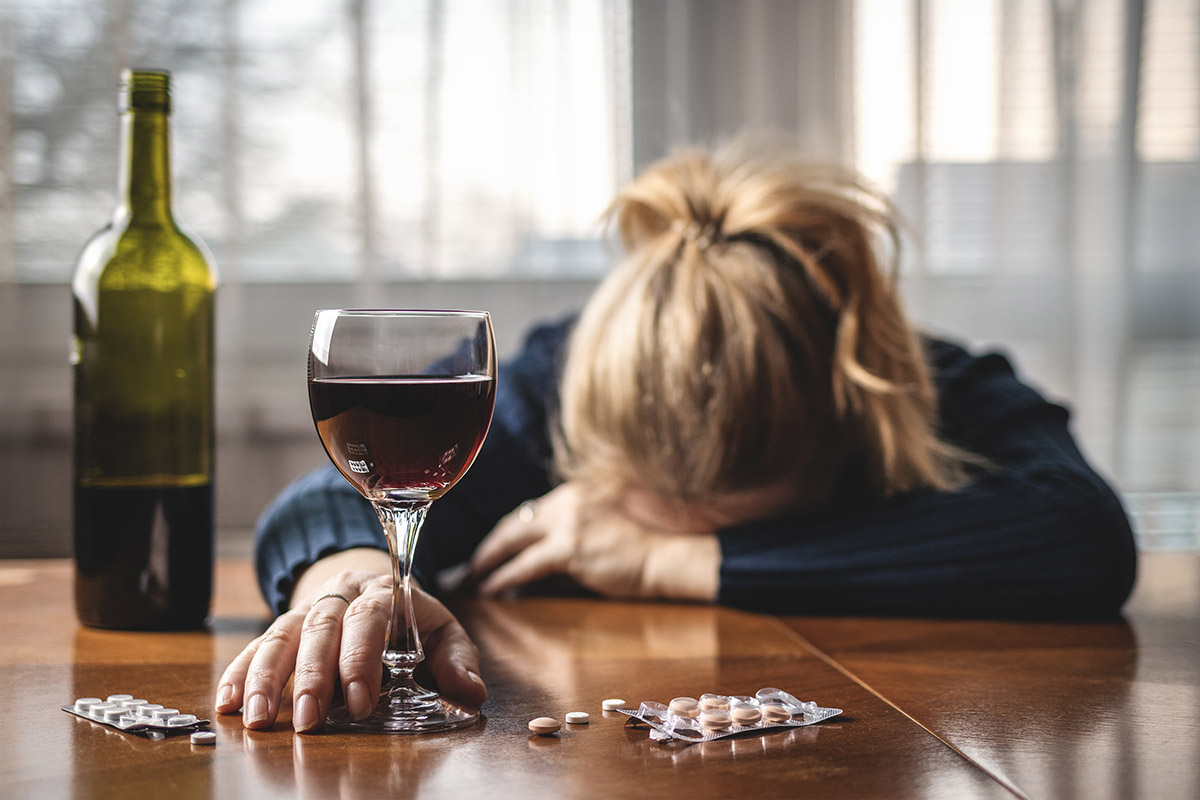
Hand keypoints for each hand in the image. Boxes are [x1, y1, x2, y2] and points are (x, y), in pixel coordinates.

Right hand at [215, 548, 486, 732]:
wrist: (374, 587)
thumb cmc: (412, 622)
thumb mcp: (443, 633)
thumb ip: (457, 660)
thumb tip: (471, 691)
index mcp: (385, 592)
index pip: (371, 618)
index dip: (362, 657)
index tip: (362, 701)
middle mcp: (341, 595)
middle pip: (321, 628)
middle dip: (313, 676)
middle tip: (309, 720)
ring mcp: (307, 609)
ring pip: (281, 635)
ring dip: (266, 678)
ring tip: (258, 718)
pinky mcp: (283, 626)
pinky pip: (256, 645)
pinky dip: (239, 673)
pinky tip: (228, 702)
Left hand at [469, 483, 719, 600]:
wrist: (667, 557)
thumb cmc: (639, 551)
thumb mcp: (599, 530)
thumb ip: (566, 537)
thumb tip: (529, 564)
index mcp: (573, 494)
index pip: (527, 513)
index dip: (504, 534)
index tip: (486, 551)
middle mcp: (566, 500)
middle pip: (512, 523)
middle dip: (485, 547)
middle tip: (463, 567)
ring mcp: (568, 522)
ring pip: (512, 541)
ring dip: (486, 562)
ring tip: (469, 580)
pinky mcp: (571, 547)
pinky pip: (526, 565)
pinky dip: (504, 578)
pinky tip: (490, 589)